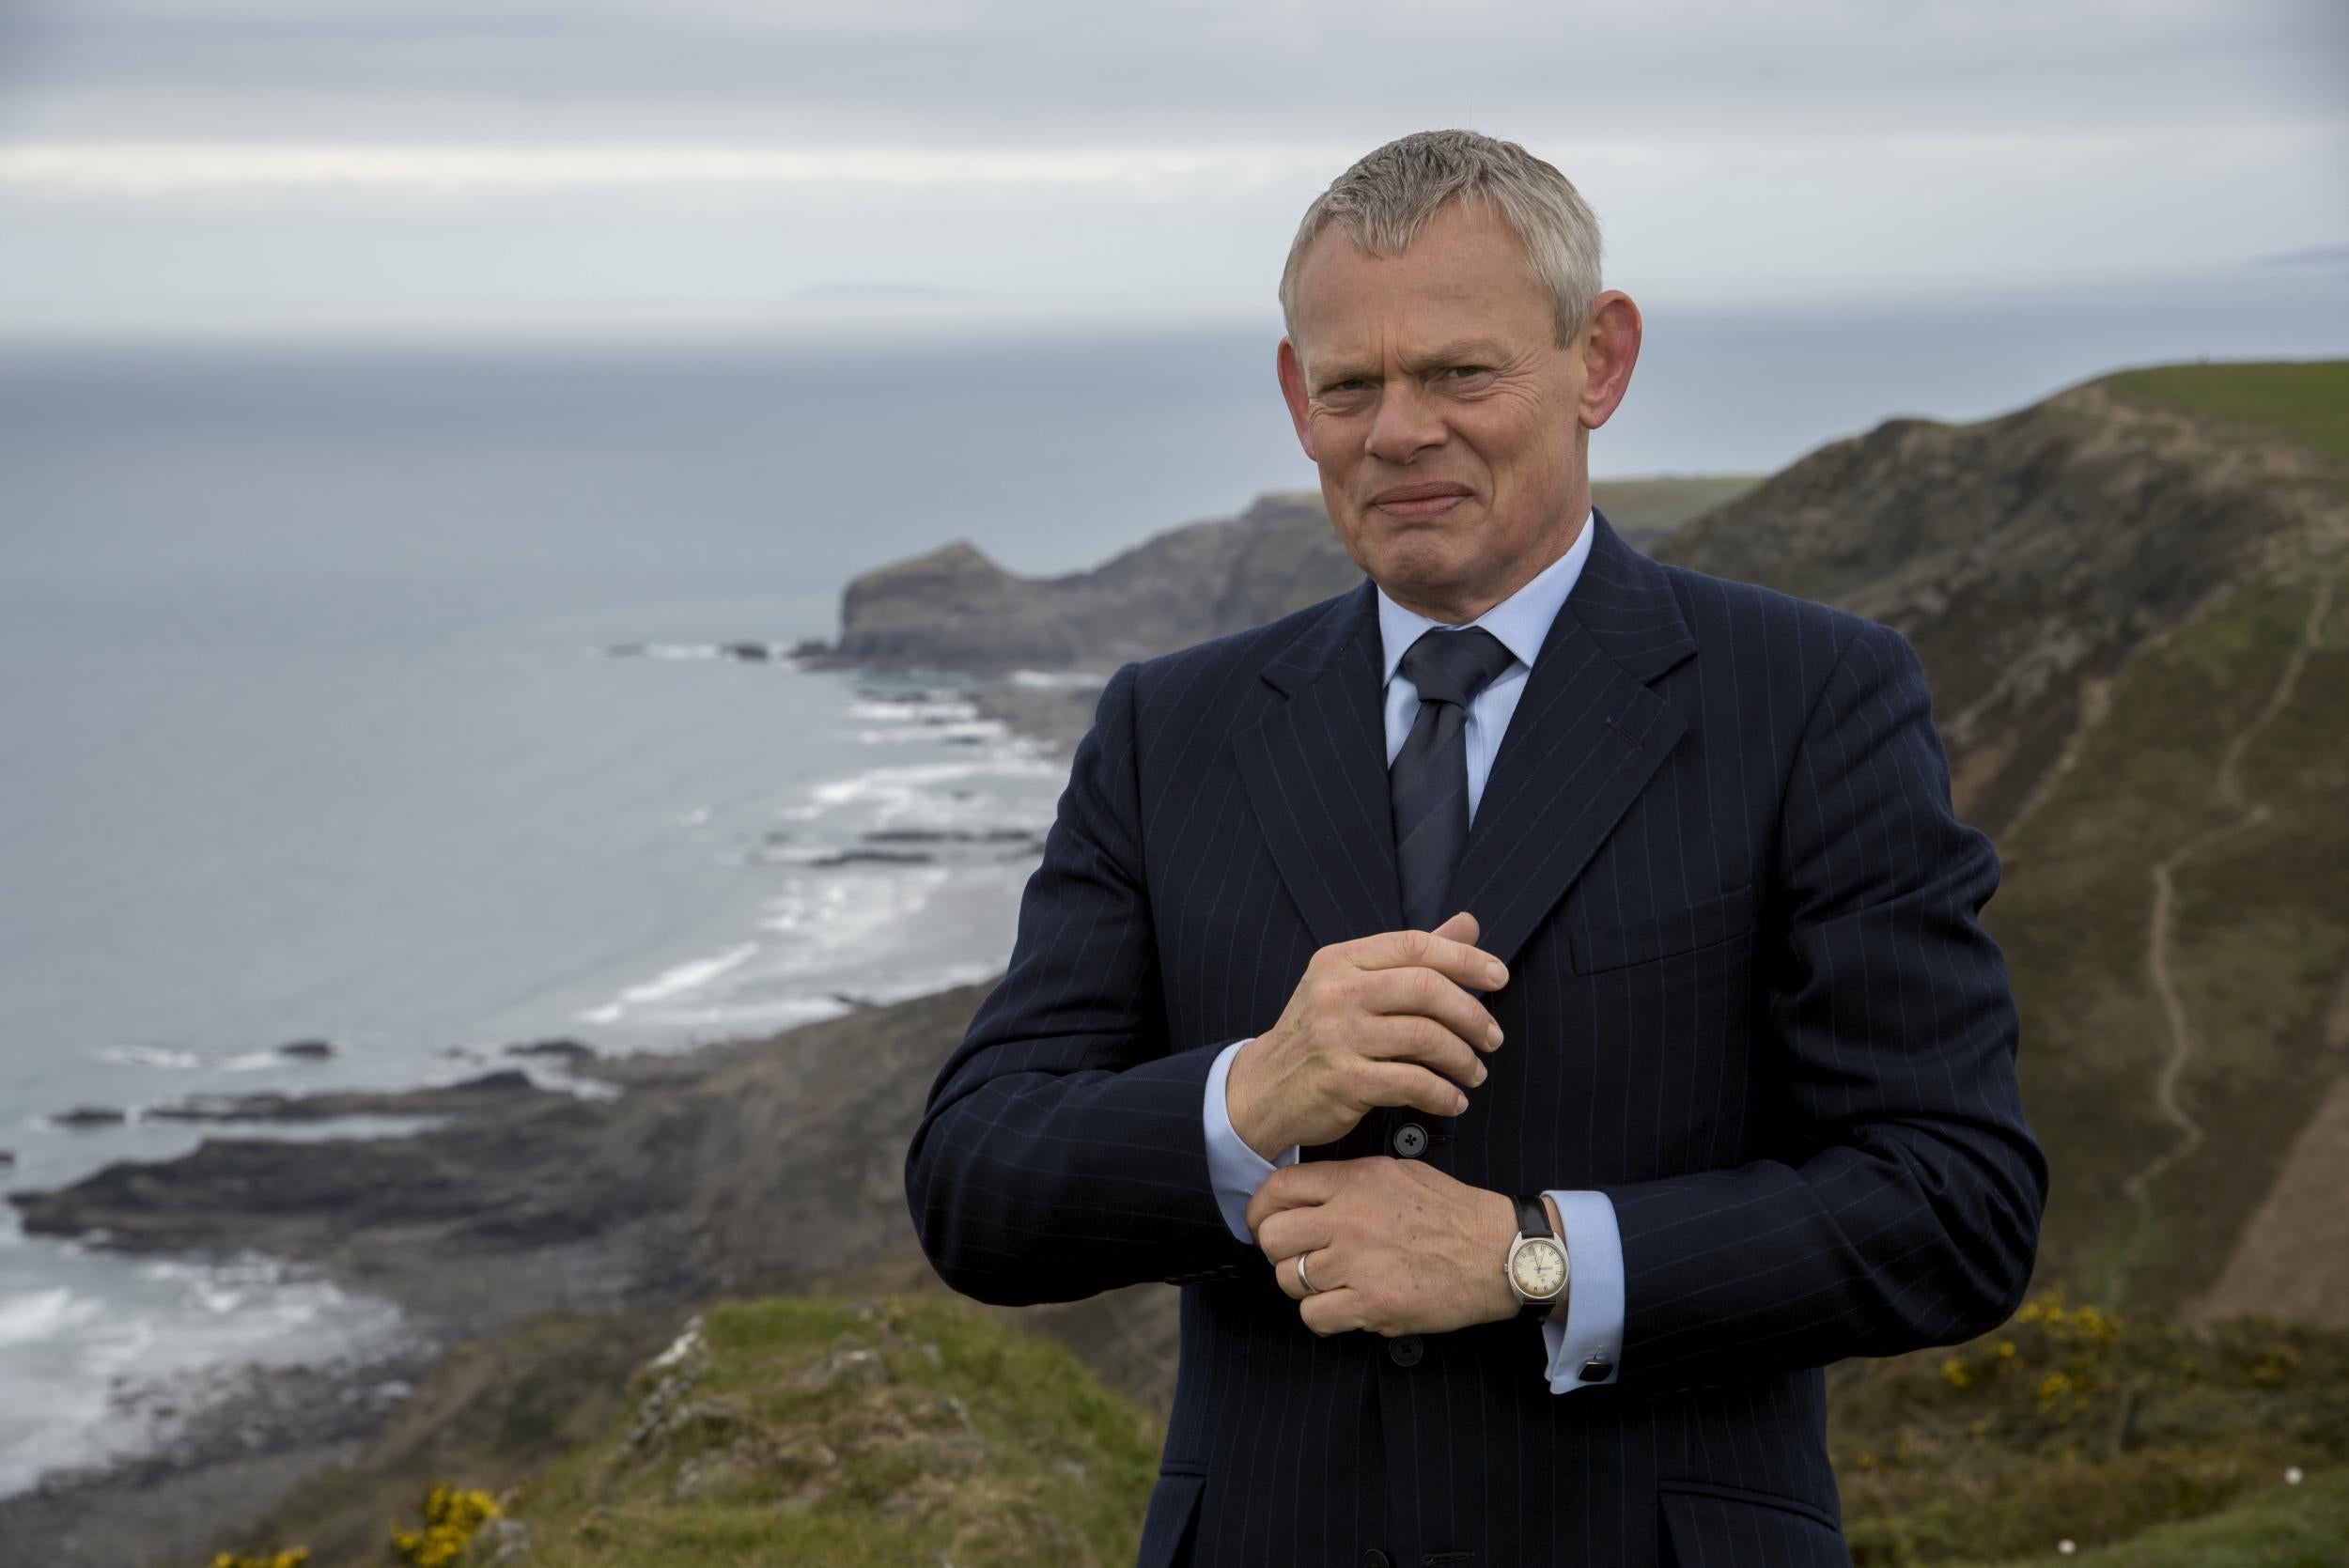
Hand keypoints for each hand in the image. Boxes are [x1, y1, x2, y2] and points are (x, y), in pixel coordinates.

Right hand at [1225, 910, 1507, 1158]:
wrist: (1262, 1088)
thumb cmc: (1319, 1033)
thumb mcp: (1354, 984)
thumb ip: (1411, 957)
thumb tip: (1468, 924)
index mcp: (1341, 959)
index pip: (1415, 945)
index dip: (1465, 959)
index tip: (1499, 978)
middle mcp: (1337, 992)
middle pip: (1426, 988)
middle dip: (1471, 1014)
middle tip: (1492, 1037)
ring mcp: (1338, 1036)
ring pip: (1425, 1037)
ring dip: (1463, 1058)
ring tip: (1475, 1072)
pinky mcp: (1343, 1081)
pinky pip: (1412, 1083)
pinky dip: (1443, 1094)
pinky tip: (1453, 1100)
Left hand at [1248, 1157, 1522, 1335]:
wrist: (1498, 1253)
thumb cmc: (1452, 1212)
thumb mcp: (1397, 1173)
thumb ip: (1348, 1180)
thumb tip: (1306, 1193)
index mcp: (1354, 1181)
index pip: (1277, 1190)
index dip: (1261, 1211)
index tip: (1266, 1224)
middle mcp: (1349, 1219)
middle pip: (1272, 1238)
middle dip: (1278, 1251)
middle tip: (1299, 1257)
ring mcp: (1357, 1263)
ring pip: (1289, 1280)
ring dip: (1303, 1286)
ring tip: (1332, 1283)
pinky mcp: (1371, 1304)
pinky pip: (1313, 1316)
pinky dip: (1323, 1316)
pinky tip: (1345, 1306)